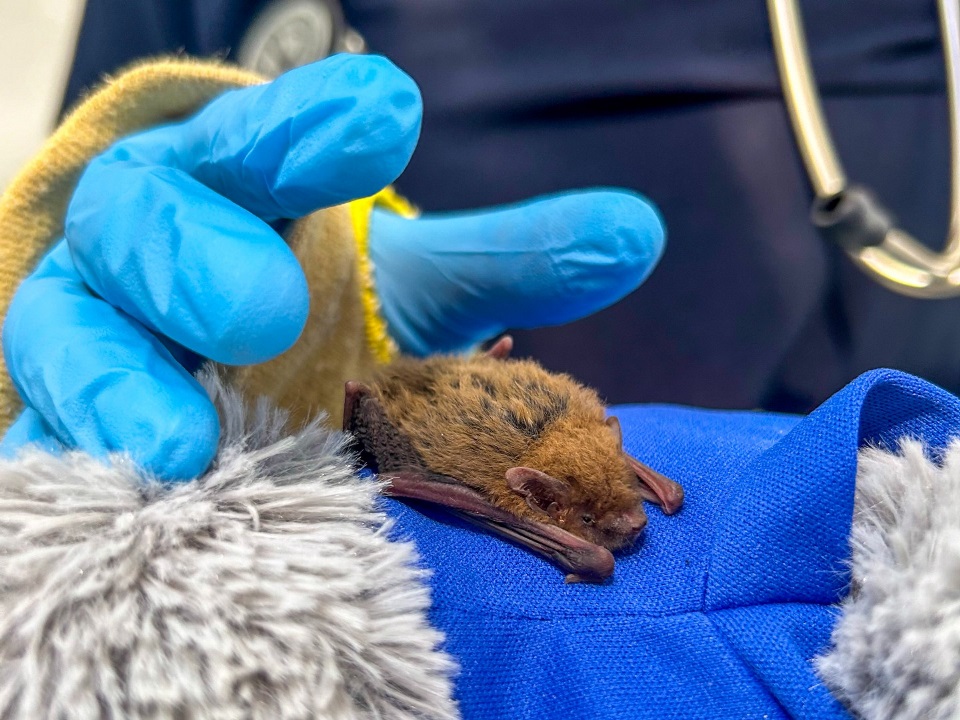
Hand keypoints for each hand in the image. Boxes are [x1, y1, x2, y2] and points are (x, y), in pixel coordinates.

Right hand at [1, 54, 663, 480]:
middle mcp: (160, 244)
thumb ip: (514, 259)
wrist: (225, 368)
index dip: (309, 129)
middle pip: (147, 220)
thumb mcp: (416, 286)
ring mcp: (102, 331)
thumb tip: (642, 232)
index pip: (261, 140)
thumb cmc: (321, 307)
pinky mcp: (75, 416)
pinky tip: (137, 494)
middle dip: (198, 254)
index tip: (388, 115)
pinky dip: (83, 459)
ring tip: (180, 441)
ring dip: (116, 380)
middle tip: (268, 305)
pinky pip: (54, 434)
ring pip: (70, 330)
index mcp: (242, 186)